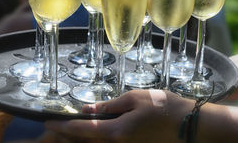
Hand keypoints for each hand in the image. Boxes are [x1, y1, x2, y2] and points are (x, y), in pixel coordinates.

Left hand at [44, 89, 193, 142]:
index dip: (62, 126)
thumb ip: (109, 105)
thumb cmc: (162, 107)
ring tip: (66, 127)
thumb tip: (87, 108)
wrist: (189, 126)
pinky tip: (91, 129)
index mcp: (115, 132)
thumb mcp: (134, 98)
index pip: (81, 130)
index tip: (47, 123)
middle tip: (53, 126)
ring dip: (79, 137)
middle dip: (66, 135)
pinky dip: (94, 138)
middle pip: (85, 142)